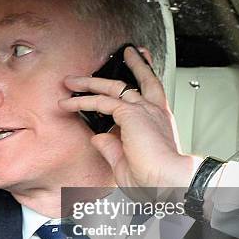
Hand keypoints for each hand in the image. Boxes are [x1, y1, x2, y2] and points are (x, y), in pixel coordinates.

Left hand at [59, 46, 200, 189]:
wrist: (169, 181)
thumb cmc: (156, 179)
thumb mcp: (127, 163)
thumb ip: (112, 148)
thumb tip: (98, 137)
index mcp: (158, 123)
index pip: (148, 96)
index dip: (138, 85)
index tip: (129, 80)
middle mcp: (153, 112)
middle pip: (137, 82)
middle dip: (127, 67)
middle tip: (120, 57)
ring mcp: (142, 110)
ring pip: (113, 87)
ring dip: (91, 81)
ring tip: (74, 79)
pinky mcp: (129, 114)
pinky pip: (100, 102)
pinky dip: (82, 101)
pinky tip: (69, 102)